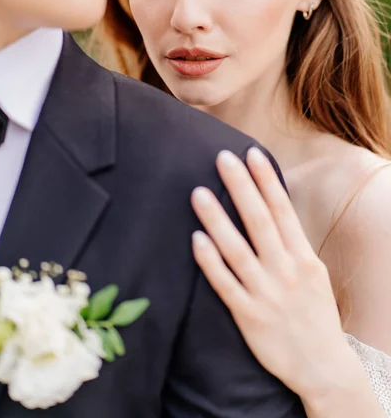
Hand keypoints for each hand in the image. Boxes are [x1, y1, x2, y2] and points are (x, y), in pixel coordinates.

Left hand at [191, 148, 351, 397]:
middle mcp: (285, 271)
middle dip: (241, 187)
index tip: (252, 153)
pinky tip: (196, 240)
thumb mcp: (313, 272)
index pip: (282, 210)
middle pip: (260, 221)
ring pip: (238, 250)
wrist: (323, 366)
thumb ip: (292, 243)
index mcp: (303, 257)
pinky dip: (211, 263)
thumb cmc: (315, 314)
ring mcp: (266, 294)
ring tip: (199, 192)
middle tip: (222, 158)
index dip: (266, 180)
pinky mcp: (249, 316)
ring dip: (218, 220)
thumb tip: (273, 209)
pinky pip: (226, 285)